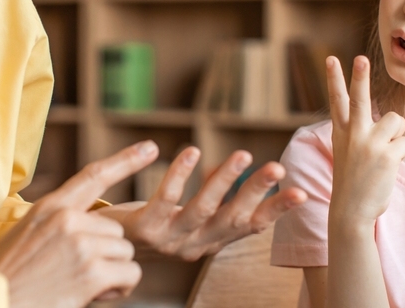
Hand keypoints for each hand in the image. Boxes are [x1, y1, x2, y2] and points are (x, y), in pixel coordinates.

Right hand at [0, 140, 159, 307]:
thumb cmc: (9, 275)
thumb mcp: (27, 233)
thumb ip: (57, 220)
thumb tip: (85, 220)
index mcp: (52, 207)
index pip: (95, 176)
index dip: (126, 160)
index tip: (150, 148)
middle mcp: (69, 220)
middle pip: (117, 230)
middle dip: (106, 254)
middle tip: (77, 272)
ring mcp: (82, 244)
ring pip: (126, 252)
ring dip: (112, 272)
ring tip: (80, 284)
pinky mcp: (93, 272)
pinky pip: (131, 274)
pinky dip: (119, 288)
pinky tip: (93, 294)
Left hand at [104, 146, 307, 260]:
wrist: (101, 252)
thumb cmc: (151, 228)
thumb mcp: (189, 220)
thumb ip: (214, 199)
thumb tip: (236, 168)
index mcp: (210, 242)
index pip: (250, 226)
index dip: (276, 211)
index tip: (302, 194)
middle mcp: (195, 245)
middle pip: (232, 218)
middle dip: (256, 193)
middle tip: (277, 169)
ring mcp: (170, 239)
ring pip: (203, 209)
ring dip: (224, 181)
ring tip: (242, 154)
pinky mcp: (145, 229)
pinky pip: (166, 199)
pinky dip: (180, 174)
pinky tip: (192, 151)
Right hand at [327, 55, 404, 226]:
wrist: (350, 211)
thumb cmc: (353, 181)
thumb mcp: (348, 152)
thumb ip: (360, 132)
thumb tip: (391, 120)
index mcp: (341, 132)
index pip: (337, 100)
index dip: (334, 78)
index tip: (331, 59)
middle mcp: (353, 134)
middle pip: (360, 98)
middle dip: (360, 77)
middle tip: (361, 58)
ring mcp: (369, 143)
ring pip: (396, 121)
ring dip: (397, 134)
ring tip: (384, 153)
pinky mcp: (386, 155)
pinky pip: (404, 142)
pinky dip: (400, 154)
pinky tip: (388, 167)